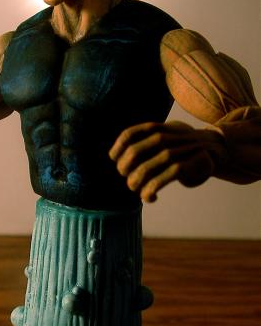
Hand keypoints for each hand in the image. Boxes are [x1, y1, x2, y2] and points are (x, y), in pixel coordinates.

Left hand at [109, 121, 226, 201]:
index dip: (117, 151)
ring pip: (145, 169)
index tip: (118, 164)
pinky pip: (161, 180)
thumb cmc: (178, 146)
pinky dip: (150, 191)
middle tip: (129, 180)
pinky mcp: (185, 166)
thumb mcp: (161, 135)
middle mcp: (163, 137)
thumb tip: (113, 157)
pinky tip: (150, 197)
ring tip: (137, 190)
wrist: (213, 147)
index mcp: (155, 129)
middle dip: (124, 170)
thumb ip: (140, 142)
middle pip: (133, 154)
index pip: (128, 136)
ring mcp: (175, 151)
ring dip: (135, 183)